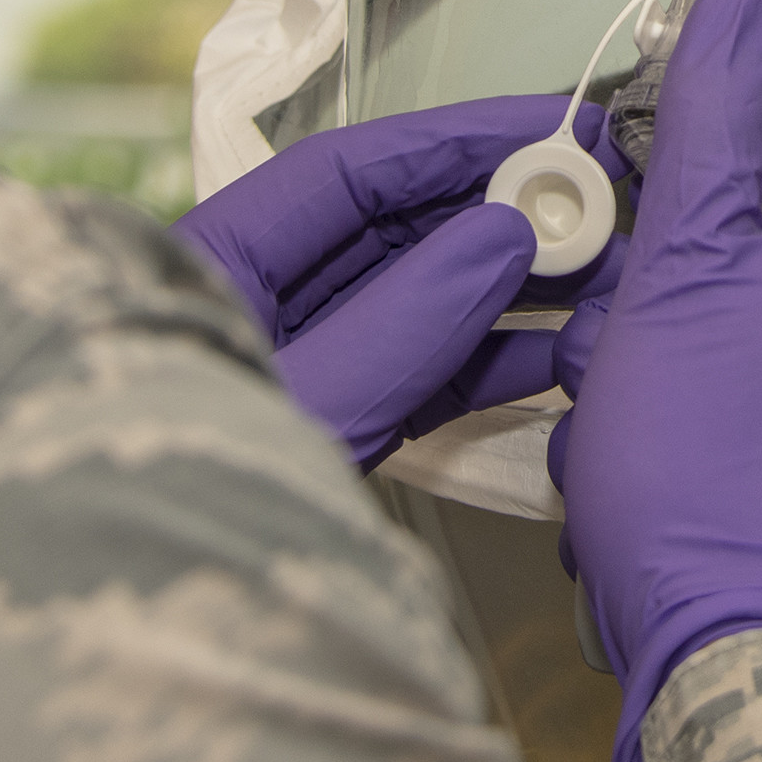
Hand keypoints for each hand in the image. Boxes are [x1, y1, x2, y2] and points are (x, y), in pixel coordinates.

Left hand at [174, 95, 626, 465]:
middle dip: (501, 213)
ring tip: (604, 275)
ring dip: (514, 286)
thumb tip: (497, 237)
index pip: (348, 172)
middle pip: (395, 228)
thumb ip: (406, 319)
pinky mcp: (342, 424)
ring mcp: (306, 365)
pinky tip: (562, 347)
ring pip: (423, 297)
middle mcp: (260, 302)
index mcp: (218, 264)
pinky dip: (494, 355)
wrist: (156, 634)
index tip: (546, 127)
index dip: (454, 141)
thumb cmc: (191, 499)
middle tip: (598, 205)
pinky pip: (426, 369)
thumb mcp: (310, 400)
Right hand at [546, 0, 761, 761]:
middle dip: (688, 293)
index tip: (698, 174)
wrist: (748, 676)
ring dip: (676, 384)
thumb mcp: (688, 267)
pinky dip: (698, 467)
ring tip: (598, 427)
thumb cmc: (715, 453)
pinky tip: (623, 499)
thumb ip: (715, 132)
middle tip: (607, 329)